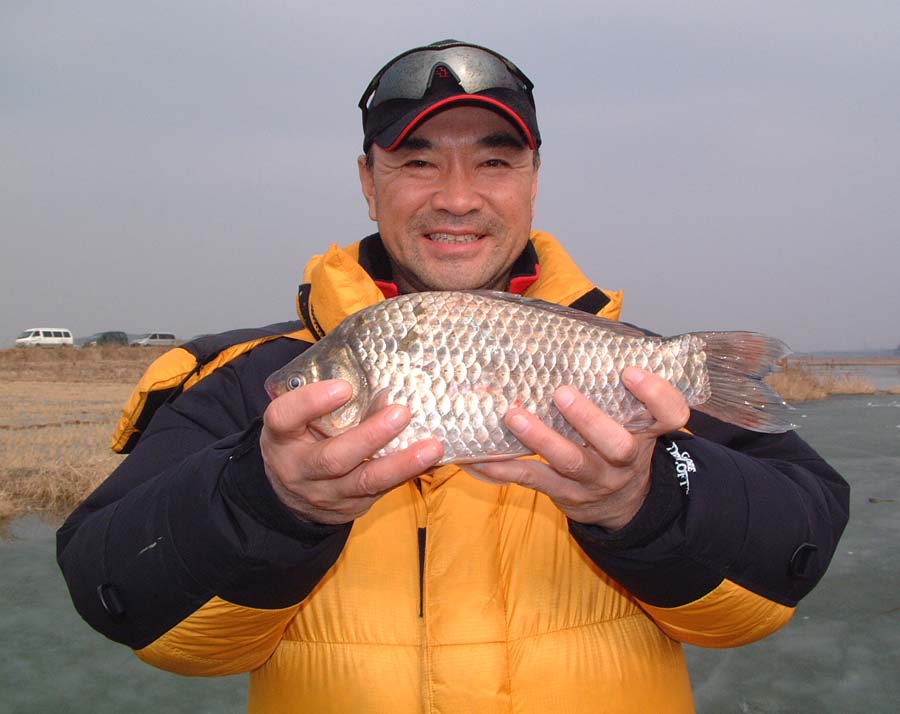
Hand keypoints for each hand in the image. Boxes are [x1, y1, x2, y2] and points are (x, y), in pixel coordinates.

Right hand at [260, 379, 442, 524]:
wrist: (290, 497)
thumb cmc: (300, 441)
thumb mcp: (298, 421)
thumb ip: (325, 404)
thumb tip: (380, 383)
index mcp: (281, 438)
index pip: (284, 418)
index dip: (311, 402)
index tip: (344, 387)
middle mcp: (300, 469)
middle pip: (333, 458)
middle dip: (370, 436)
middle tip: (401, 413)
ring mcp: (327, 494)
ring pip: (365, 482)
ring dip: (401, 464)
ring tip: (431, 447)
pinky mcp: (351, 507)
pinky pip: (383, 491)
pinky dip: (408, 474)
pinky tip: (431, 460)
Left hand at [467, 367, 689, 530]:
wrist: (620, 506)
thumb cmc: (617, 443)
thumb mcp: (630, 418)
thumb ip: (613, 388)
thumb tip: (568, 335)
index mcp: (646, 432)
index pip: (670, 415)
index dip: (656, 394)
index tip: (630, 371)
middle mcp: (625, 459)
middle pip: (618, 444)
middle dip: (589, 419)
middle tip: (562, 392)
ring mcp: (594, 480)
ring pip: (571, 462)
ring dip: (541, 439)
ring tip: (514, 416)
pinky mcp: (565, 495)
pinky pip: (532, 480)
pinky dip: (502, 469)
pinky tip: (477, 456)